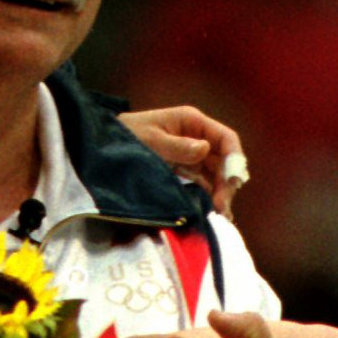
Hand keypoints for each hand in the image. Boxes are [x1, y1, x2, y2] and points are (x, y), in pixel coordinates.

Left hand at [118, 106, 247, 217]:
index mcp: (191, 122)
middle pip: (223, 159)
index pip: (225, 138)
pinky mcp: (182, 168)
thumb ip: (177, 146)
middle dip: (227, 182)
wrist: (102, 145)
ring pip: (215, 173)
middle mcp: (195, 136)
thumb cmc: (127, 135)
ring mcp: (190, 153)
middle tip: (221, 206)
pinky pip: (202, 181)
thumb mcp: (150, 140)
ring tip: (219, 214)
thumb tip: (204, 149)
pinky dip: (209, 195)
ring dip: (220, 192)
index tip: (232, 183)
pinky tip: (212, 210)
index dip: (234, 159)